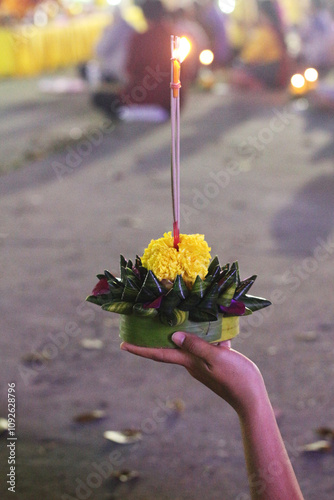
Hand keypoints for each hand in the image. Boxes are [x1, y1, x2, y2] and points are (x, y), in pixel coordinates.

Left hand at [121, 331, 265, 416]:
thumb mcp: (216, 359)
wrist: (252, 399)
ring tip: (180, 315)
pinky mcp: (216, 362)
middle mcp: (192, 363)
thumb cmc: (235, 378)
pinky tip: (216, 323)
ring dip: (185, 331)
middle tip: (145, 323)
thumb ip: (196, 346)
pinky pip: (207, 344)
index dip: (140, 350)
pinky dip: (209, 334)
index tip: (122, 345)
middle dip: (157, 337)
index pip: (159, 354)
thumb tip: (174, 336)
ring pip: (190, 343)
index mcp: (189, 362)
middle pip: (171, 347)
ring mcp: (204, 363)